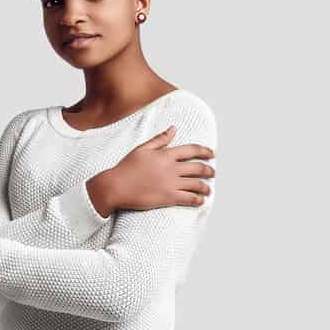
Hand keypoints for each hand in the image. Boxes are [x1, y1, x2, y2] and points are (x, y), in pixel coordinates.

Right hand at [101, 125, 215, 210]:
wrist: (116, 186)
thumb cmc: (126, 168)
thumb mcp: (142, 148)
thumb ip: (160, 139)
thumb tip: (174, 129)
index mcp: (166, 154)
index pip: (192, 150)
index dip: (205, 151)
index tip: (212, 154)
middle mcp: (171, 168)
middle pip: (198, 168)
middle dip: (209, 171)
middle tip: (212, 173)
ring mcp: (171, 183)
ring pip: (196, 184)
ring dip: (206, 187)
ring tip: (208, 189)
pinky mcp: (168, 197)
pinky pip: (189, 198)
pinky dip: (198, 199)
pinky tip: (201, 200)